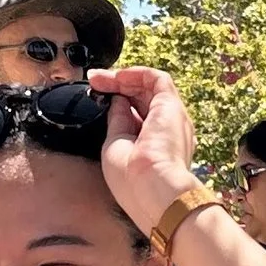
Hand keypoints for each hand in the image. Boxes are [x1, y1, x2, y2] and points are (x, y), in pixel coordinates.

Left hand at [86, 65, 199, 238]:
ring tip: (99, 78)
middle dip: (116, 86)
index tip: (95, 95)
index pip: (137, 115)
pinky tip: (116, 76)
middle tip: (94, 81)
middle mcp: (166, 130)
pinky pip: (156, 79)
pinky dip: (135, 73)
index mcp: (155, 145)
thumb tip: (116, 102)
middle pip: (142, 99)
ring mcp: (171, 118)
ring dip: (123, 78)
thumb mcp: (115, 146)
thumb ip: (117, 122)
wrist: (153, 191)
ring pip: (149, 87)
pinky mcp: (172, 107)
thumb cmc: (133, 181)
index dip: (116, 102)